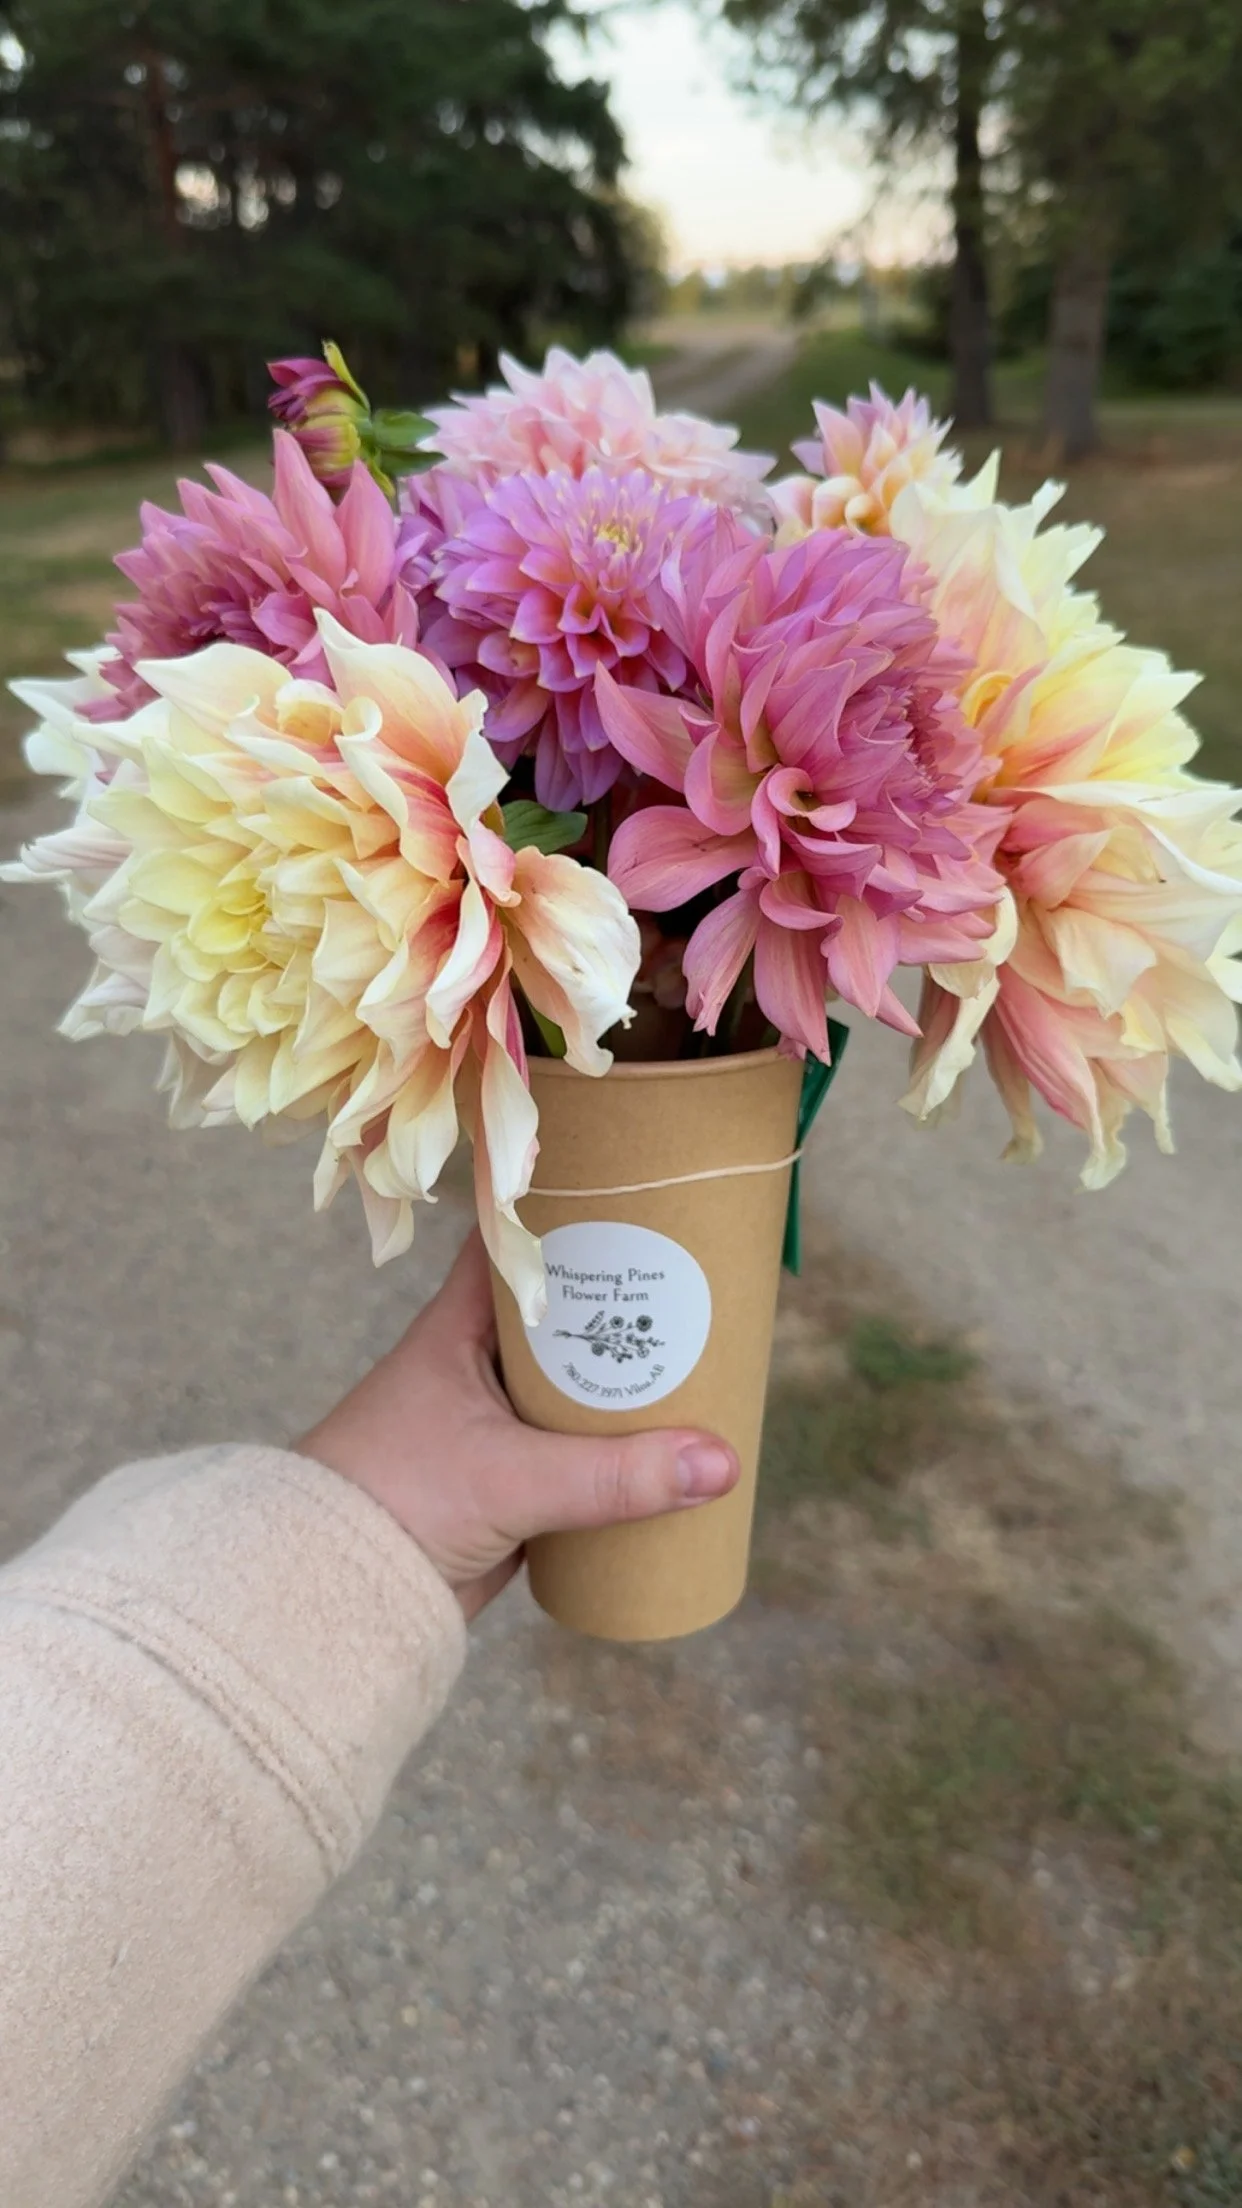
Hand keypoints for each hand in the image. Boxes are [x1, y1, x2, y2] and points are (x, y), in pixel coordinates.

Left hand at [299, 1231, 738, 1619]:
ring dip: (624, 1382)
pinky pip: (575, 1453)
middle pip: (562, 1317)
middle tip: (696, 1288)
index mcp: (458, 1330)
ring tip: (703, 1363)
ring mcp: (493, 1426)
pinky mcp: (508, 1485)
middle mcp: (477, 1367)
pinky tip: (667, 1448)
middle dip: (621, 1306)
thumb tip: (718, 1463)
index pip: (512, 1245)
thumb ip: (612, 1476)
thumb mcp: (510, 1480)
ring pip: (573, 1388)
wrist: (331, 1595)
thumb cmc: (394, 1504)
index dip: (568, 1217)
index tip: (634, 1201)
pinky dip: (615, 1449)